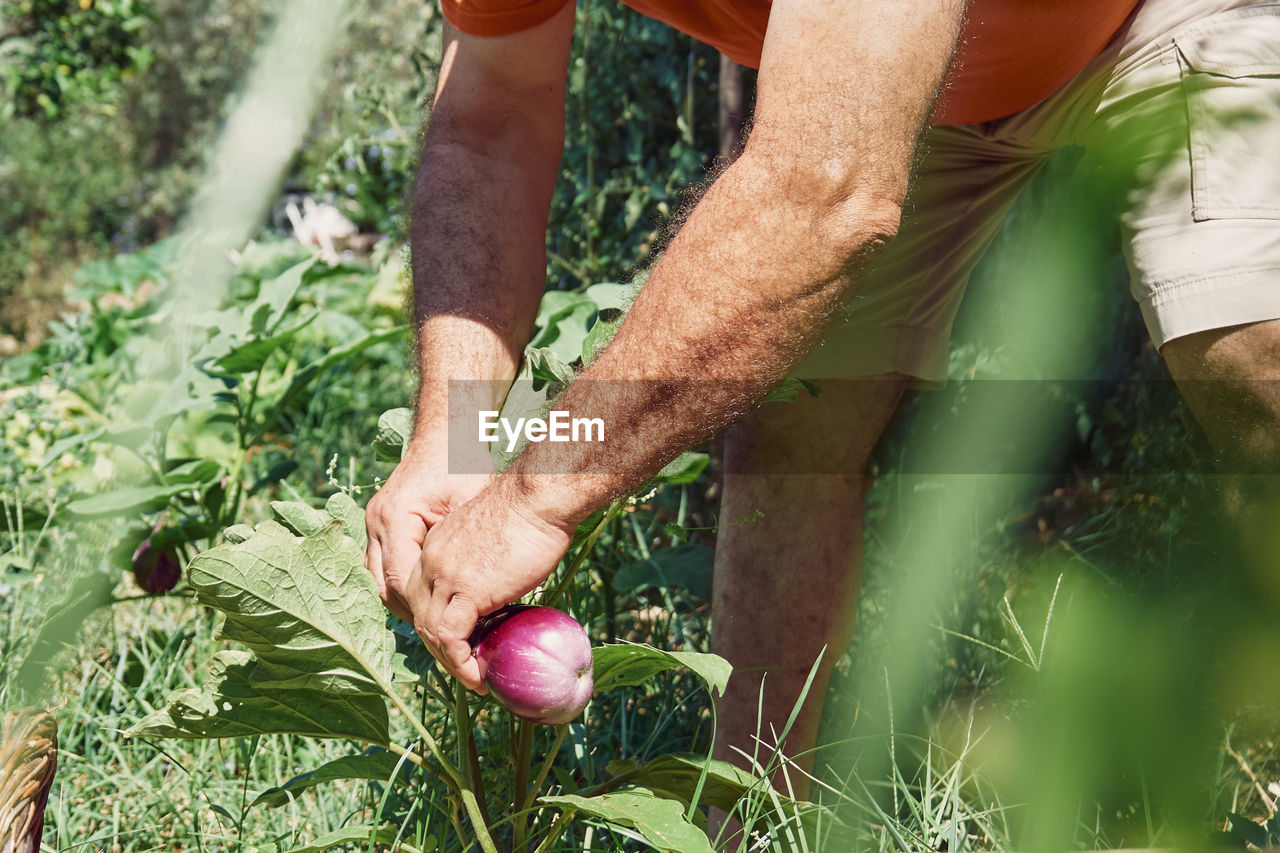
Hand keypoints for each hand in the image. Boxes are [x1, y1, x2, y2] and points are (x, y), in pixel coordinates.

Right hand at [364, 445, 493, 621]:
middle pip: (385, 588)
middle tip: (446, 640)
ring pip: (381, 581)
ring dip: (408, 603)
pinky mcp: (382, 524)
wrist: (449, 433)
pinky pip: (386, 566)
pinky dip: (406, 586)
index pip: (402, 582)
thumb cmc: (465, 463)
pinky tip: (432, 598)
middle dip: (415, 615)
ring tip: (440, 624)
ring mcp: (374, 523)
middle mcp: (376, 522)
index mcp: (395, 517)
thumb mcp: (472, 505)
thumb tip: (478, 597)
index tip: (452, 635)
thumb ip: (466, 549)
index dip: (426, 612)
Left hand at [405, 478, 574, 689]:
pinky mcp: (466, 591)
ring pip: (432, 631)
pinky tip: (478, 676)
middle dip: (438, 647)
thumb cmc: (531, 513)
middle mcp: (432, 561)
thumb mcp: (493, 542)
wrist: (538, 499)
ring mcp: (446, 576)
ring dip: (450, 662)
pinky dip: (461, 662)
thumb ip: (483, 568)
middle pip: (420, 615)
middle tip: (463, 666)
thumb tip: (498, 594)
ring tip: (472, 678)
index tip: (458, 642)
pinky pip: (452, 638)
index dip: (435, 622)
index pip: (421, 594)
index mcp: (436, 546)